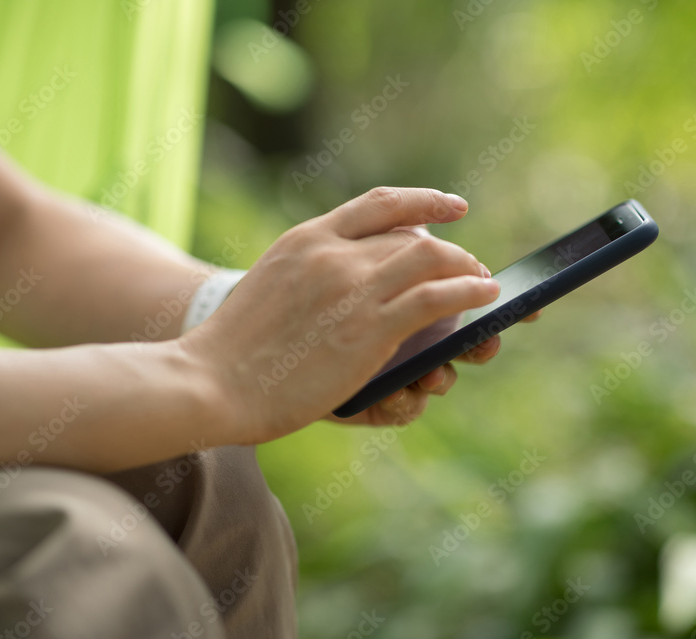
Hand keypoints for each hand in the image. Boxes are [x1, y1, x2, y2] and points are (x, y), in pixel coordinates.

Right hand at [179, 187, 500, 443]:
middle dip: (452, 251)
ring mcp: (352, 287)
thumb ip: (309, 275)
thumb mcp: (271, 288)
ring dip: (467, 269)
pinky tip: (485, 296)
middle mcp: (333, 253)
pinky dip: (469, 292)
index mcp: (306, 239)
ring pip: (431, 260)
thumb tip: (348, 287)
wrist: (209, 379)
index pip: (378, 204)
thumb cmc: (234, 349)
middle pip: (413, 236)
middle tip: (472, 266)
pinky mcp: (368, 328)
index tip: (453, 208)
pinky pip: (436, 298)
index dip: (423, 201)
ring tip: (484, 283)